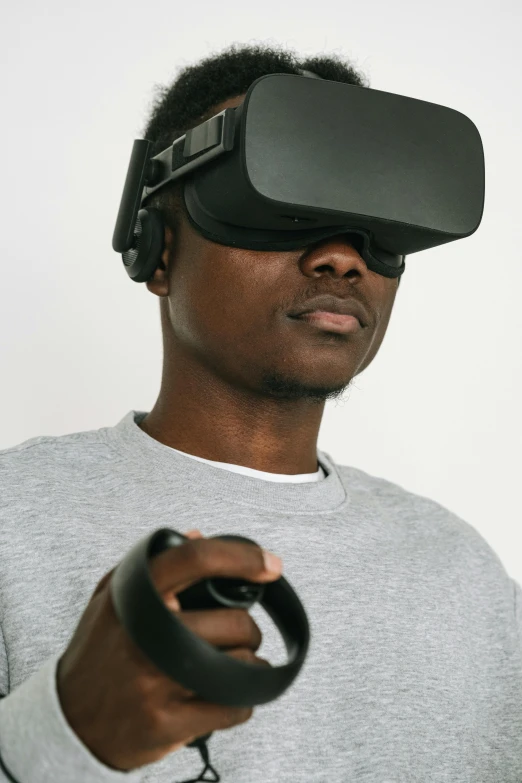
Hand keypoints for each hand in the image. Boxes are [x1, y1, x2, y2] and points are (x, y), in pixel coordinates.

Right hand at [56, 529, 281, 771]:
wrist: (70, 722)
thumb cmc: (99, 655)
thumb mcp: (112, 599)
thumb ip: (152, 563)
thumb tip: (200, 535)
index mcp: (134, 597)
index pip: (194, 559)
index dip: (241, 557)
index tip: (269, 564)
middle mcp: (146, 636)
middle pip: (236, 622)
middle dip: (245, 630)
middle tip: (232, 635)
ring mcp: (157, 680)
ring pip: (242, 664)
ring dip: (245, 666)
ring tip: (221, 666)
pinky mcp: (168, 722)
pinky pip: (235, 707)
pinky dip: (239, 701)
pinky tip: (217, 695)